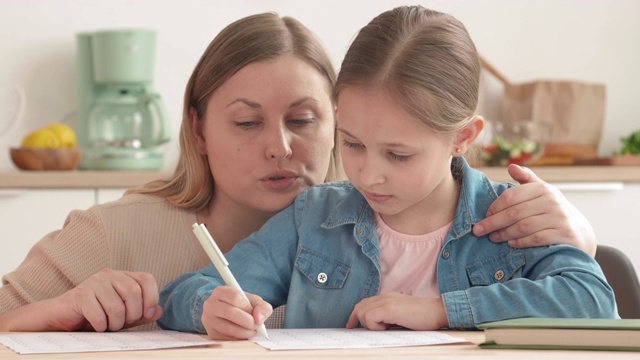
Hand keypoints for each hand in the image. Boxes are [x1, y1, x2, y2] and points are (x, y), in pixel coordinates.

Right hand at [51, 269, 161, 330]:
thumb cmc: (96, 315)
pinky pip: (99, 315)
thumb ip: (142, 313)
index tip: (147, 314)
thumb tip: (160, 311)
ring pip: (117, 307)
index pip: (147, 279)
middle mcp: (110, 274)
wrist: (63, 317)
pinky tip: (96, 326)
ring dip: (115, 323)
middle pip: (134, 293)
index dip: (152, 298)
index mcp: (123, 276)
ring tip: (108, 325)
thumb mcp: (124, 315)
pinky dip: (101, 326)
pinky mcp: (80, 295)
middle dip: (132, 315)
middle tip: (122, 323)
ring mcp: (94, 282)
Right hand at [202, 286, 271, 339]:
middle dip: (248, 321)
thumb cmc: (242, 305)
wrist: (227, 314)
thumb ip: (262, 306)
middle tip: (256, 325)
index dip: (247, 307)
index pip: (235, 297)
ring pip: (228, 328)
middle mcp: (211, 304)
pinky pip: (226, 339)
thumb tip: (259, 319)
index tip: (254, 312)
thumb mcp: (254, 301)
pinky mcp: (210, 333)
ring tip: (252, 330)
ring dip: (245, 332)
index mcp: (221, 291)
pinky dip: (239, 339)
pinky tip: (243, 334)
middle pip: (230, 312)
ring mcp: (208, 320)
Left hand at [346, 293, 447, 330]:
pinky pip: (370, 318)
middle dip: (358, 321)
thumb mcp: (401, 316)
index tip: (351, 326)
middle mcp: (384, 296)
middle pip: (360, 307)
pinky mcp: (389, 308)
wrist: (437, 312)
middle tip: (366, 331)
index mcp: (387, 297)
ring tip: (387, 328)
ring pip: (363, 313)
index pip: (364, 303)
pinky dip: (376, 326)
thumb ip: (387, 317)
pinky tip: (389, 327)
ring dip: (371, 325)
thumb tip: (373, 327)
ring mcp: (386, 301)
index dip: (355, 315)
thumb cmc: (423, 317)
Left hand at [473, 164, 595, 255]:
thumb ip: (526, 179)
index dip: (495, 206)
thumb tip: (511, 166)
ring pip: (523, 226)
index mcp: (543, 189)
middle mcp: (551, 201)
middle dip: (493, 222)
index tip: (484, 215)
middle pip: (514, 213)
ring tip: (493, 238)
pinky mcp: (563, 234)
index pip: (512, 196)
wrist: (580, 233)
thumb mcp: (542, 192)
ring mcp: (558, 218)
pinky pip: (535, 238)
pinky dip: (520, 242)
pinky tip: (511, 244)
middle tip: (479, 231)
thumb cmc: (553, 210)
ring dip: (504, 233)